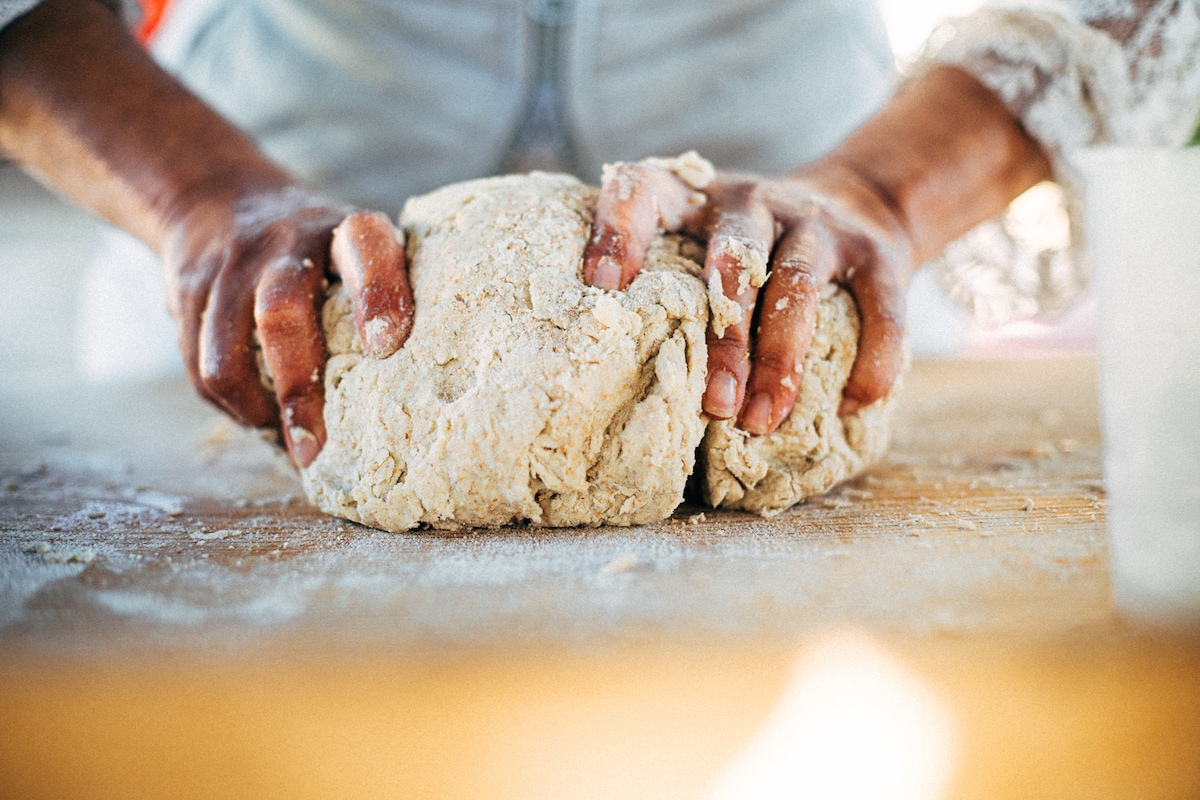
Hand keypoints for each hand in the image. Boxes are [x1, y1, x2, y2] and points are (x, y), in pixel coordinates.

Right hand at [164, 187, 412, 466]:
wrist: (220, 197)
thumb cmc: (321, 250)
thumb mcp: (358, 250)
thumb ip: (388, 296)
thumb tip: (427, 392)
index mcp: (343, 230)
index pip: (363, 248)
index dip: (377, 294)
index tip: (385, 348)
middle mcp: (286, 240)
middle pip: (281, 312)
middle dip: (298, 388)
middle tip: (316, 447)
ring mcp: (231, 265)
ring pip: (226, 353)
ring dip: (257, 411)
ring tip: (290, 445)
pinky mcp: (188, 290)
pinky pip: (200, 366)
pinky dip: (233, 406)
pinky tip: (261, 420)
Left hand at [583, 160, 912, 433]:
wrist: (861, 201)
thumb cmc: (750, 250)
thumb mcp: (702, 241)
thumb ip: (663, 282)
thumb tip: (605, 372)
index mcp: (694, 197)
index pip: (643, 191)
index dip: (618, 232)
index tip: (601, 288)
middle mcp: (753, 201)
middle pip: (732, 260)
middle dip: (722, 339)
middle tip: (712, 407)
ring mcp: (817, 223)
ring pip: (798, 287)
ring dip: (781, 360)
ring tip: (761, 420)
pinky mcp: (877, 253)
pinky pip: (880, 309)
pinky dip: (871, 360)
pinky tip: (850, 406)